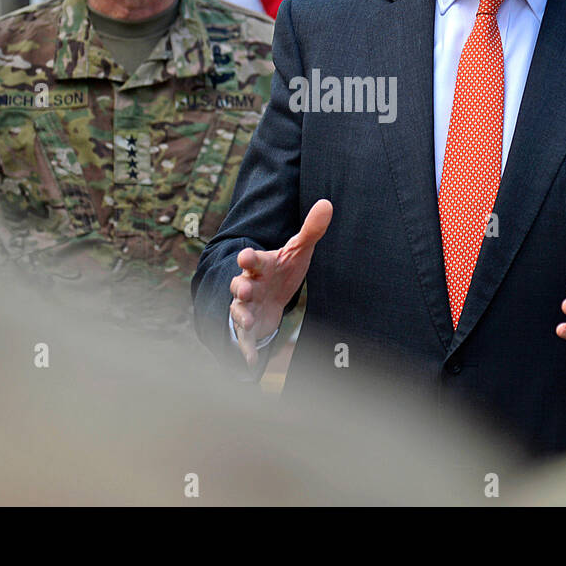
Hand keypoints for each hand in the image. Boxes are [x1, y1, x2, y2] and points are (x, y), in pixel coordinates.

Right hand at [229, 199, 332, 368]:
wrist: (270, 295)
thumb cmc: (282, 270)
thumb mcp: (297, 250)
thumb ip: (311, 230)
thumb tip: (327, 203)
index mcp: (260, 266)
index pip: (252, 259)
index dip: (248, 258)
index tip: (246, 256)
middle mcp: (248, 285)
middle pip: (239, 284)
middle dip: (241, 287)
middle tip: (245, 288)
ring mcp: (246, 306)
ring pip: (238, 309)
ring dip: (240, 314)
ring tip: (247, 320)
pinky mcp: (248, 327)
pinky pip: (245, 339)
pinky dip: (246, 349)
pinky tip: (251, 362)